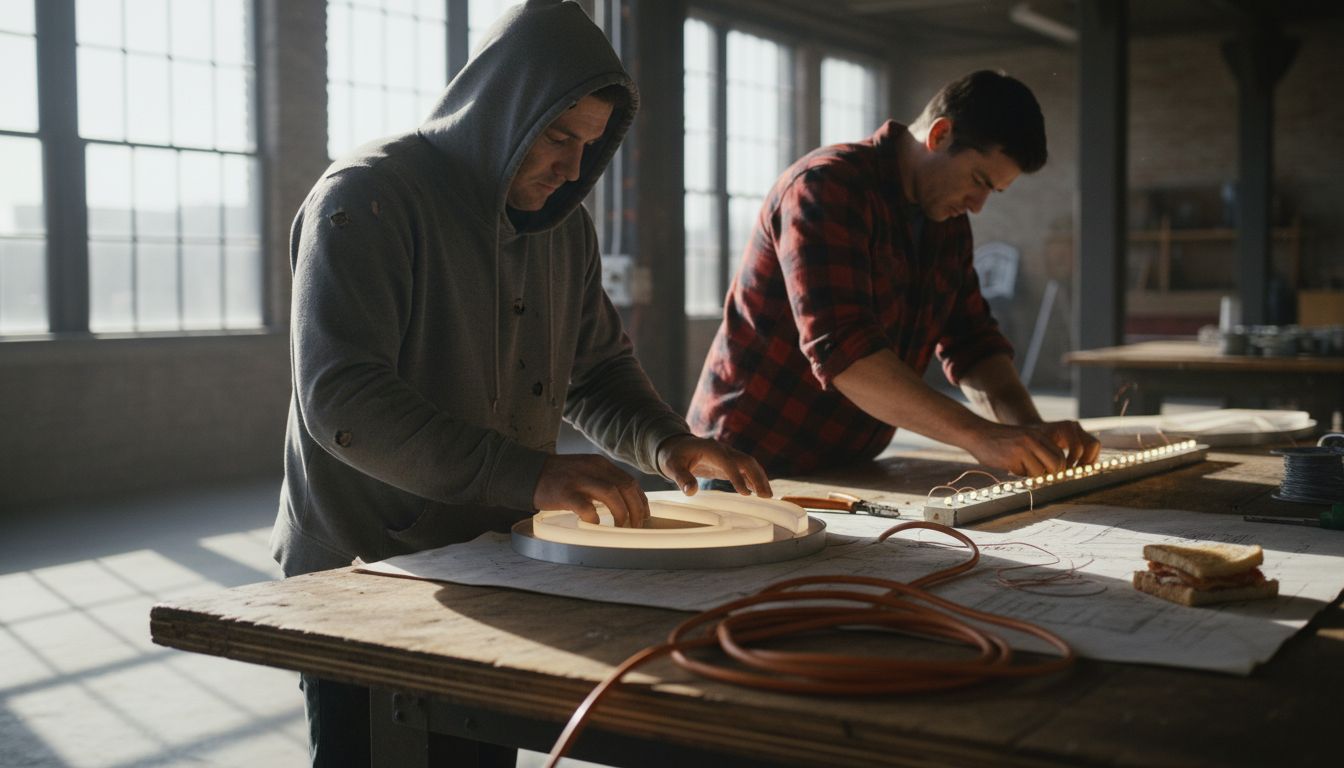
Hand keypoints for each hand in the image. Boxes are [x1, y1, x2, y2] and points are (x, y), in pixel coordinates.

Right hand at [532, 454, 648, 527]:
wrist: (528, 473)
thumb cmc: (558, 477)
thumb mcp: (584, 470)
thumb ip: (602, 480)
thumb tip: (623, 501)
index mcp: (599, 463)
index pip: (629, 481)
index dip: (640, 500)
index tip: (644, 514)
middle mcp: (592, 468)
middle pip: (625, 487)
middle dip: (635, 509)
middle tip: (635, 525)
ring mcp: (579, 479)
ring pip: (611, 495)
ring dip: (621, 514)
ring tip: (620, 527)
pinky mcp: (565, 493)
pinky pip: (586, 508)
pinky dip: (594, 519)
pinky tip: (594, 525)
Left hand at [655, 434, 772, 497]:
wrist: (675, 446)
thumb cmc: (673, 456)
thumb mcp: (672, 467)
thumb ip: (682, 478)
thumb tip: (691, 491)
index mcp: (711, 449)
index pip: (728, 462)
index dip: (737, 477)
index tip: (745, 493)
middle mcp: (723, 450)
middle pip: (746, 461)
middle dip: (757, 477)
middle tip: (765, 496)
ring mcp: (727, 456)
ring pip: (748, 465)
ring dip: (759, 478)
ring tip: (767, 496)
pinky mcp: (727, 463)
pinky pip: (744, 470)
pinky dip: (753, 479)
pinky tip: (758, 492)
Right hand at [969, 420, 1100, 476]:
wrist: (978, 432)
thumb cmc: (1001, 439)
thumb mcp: (1024, 437)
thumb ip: (1038, 449)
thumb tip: (1052, 471)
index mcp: (1038, 435)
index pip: (1060, 456)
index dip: (1059, 469)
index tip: (1051, 475)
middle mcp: (1033, 441)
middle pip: (1056, 465)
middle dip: (1051, 476)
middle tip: (1042, 479)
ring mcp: (1022, 450)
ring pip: (1040, 472)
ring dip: (1033, 477)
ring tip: (1022, 471)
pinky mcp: (1011, 459)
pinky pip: (1023, 474)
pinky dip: (1019, 475)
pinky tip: (1010, 467)